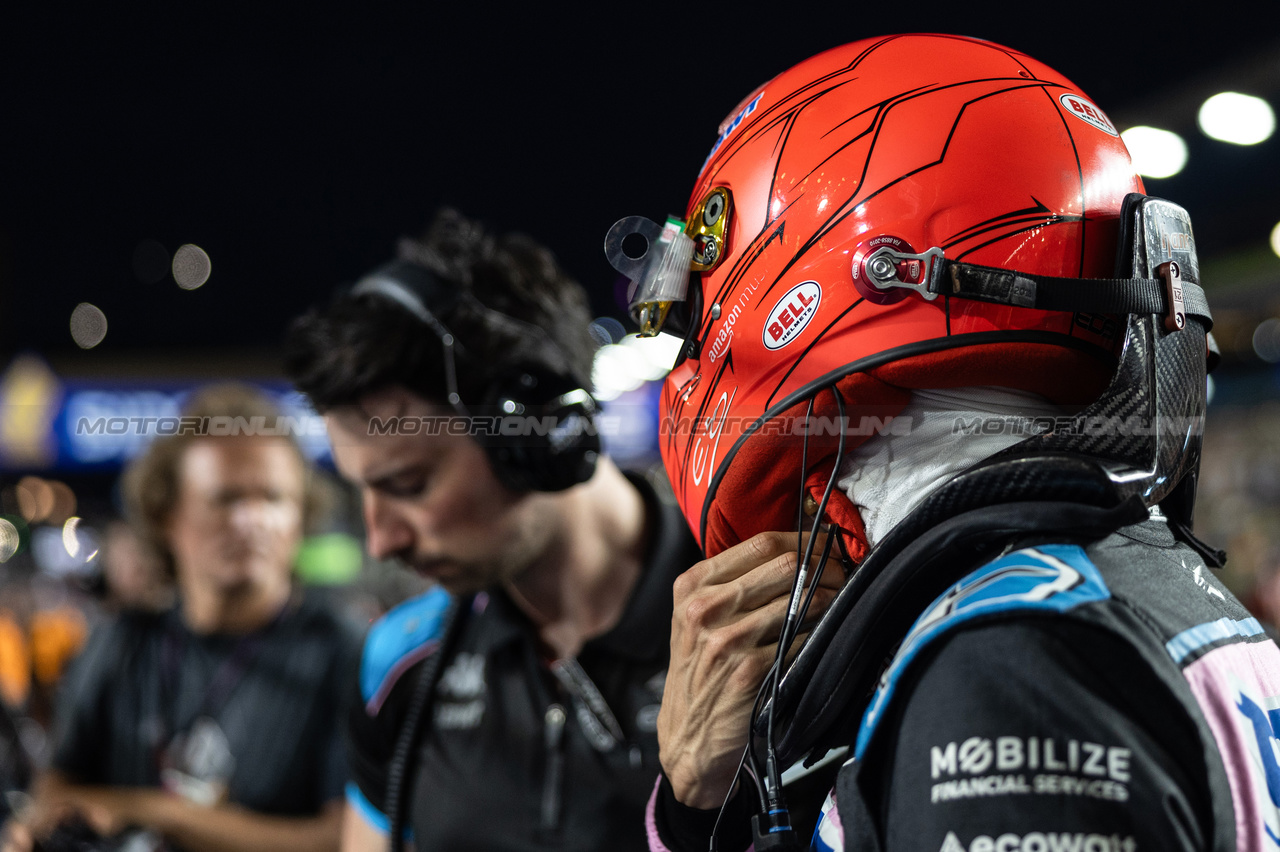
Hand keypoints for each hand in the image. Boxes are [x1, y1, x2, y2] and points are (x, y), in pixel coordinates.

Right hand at [658, 531, 843, 808]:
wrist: (688, 738)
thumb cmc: (701, 671)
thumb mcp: (696, 619)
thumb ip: (732, 582)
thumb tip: (798, 550)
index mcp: (692, 585)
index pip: (762, 543)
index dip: (805, 541)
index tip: (828, 547)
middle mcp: (705, 608)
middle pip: (786, 566)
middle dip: (825, 567)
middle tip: (844, 575)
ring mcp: (727, 640)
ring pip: (801, 601)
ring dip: (831, 600)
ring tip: (841, 603)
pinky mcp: (749, 672)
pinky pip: (804, 641)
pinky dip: (822, 636)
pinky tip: (828, 637)